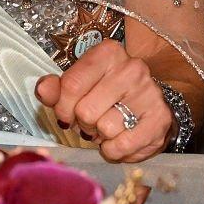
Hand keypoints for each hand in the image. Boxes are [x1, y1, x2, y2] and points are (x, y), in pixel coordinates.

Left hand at [35, 41, 172, 161]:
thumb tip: (43, 89)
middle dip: (83, 124)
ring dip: (100, 137)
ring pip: (105, 129)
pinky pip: (123, 146)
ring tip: (107, 128)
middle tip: (92, 122)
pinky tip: (118, 140)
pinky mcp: (160, 118)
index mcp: (108, 53)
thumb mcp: (79, 85)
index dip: (62, 107)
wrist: (147, 105)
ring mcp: (149, 92)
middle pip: (86, 111)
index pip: (71, 85)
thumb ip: (57, 88)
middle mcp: (131, 67)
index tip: (66, 115)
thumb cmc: (106, 95)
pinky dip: (114, 150)